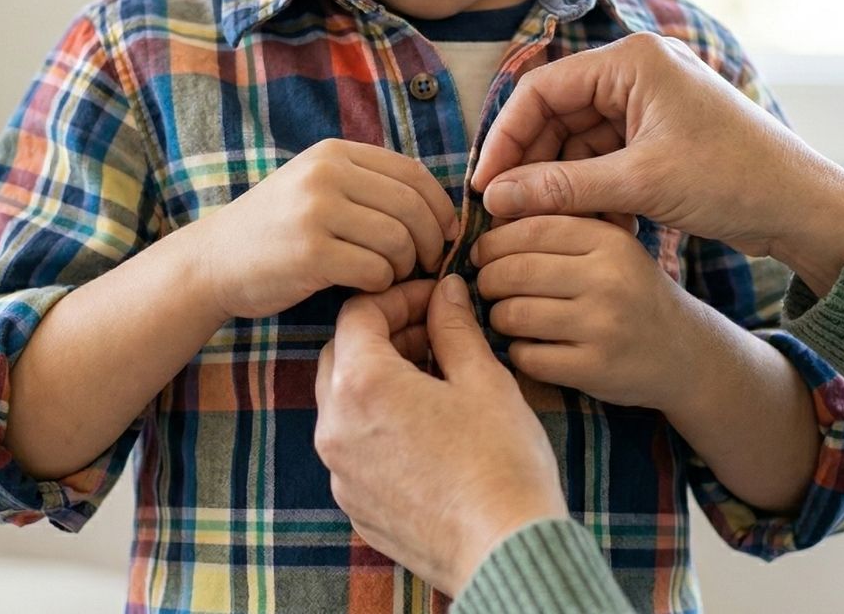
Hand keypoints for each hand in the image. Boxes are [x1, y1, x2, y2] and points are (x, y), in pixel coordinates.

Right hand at [196, 139, 457, 319]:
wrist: (212, 261)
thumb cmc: (277, 230)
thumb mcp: (317, 186)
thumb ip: (369, 185)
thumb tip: (439, 209)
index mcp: (334, 153)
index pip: (413, 172)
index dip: (440, 206)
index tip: (448, 233)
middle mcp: (326, 174)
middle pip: (411, 206)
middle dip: (432, 240)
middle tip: (428, 264)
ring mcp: (316, 211)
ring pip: (398, 239)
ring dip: (406, 266)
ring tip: (393, 276)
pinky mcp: (310, 253)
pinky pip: (375, 270)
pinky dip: (382, 284)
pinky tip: (367, 287)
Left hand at [314, 276, 568, 598]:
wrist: (507, 553)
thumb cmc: (500, 462)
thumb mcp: (482, 378)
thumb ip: (454, 326)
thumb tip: (446, 290)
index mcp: (362, 386)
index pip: (358, 314)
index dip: (397, 296)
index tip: (433, 297)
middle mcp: (336, 428)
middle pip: (341, 354)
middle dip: (383, 333)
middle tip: (433, 332)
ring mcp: (340, 472)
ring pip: (342, 402)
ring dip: (379, 377)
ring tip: (435, 377)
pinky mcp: (354, 505)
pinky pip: (352, 446)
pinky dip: (378, 422)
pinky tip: (426, 426)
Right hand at [472, 32, 843, 294]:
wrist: (804, 208)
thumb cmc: (734, 179)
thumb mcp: (640, 183)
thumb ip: (562, 187)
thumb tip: (496, 196)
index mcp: (631, 61)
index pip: (541, 90)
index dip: (505, 137)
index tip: (484, 184)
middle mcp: (635, 73)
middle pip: (555, 115)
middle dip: (531, 164)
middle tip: (505, 210)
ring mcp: (646, 104)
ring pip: (576, 140)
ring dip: (560, 182)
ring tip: (544, 223)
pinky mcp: (655, 135)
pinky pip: (602, 157)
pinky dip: (589, 188)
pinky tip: (584, 220)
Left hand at [474, 215, 694, 407]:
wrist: (687, 353)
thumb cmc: (631, 293)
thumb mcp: (610, 248)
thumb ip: (560, 229)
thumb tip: (490, 215)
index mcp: (608, 240)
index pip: (529, 230)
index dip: (492, 242)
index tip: (481, 254)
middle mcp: (608, 280)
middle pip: (514, 272)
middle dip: (488, 280)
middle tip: (487, 287)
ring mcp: (603, 326)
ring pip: (514, 315)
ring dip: (497, 317)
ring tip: (505, 316)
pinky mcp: (596, 369)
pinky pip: (527, 356)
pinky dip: (517, 351)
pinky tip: (528, 346)